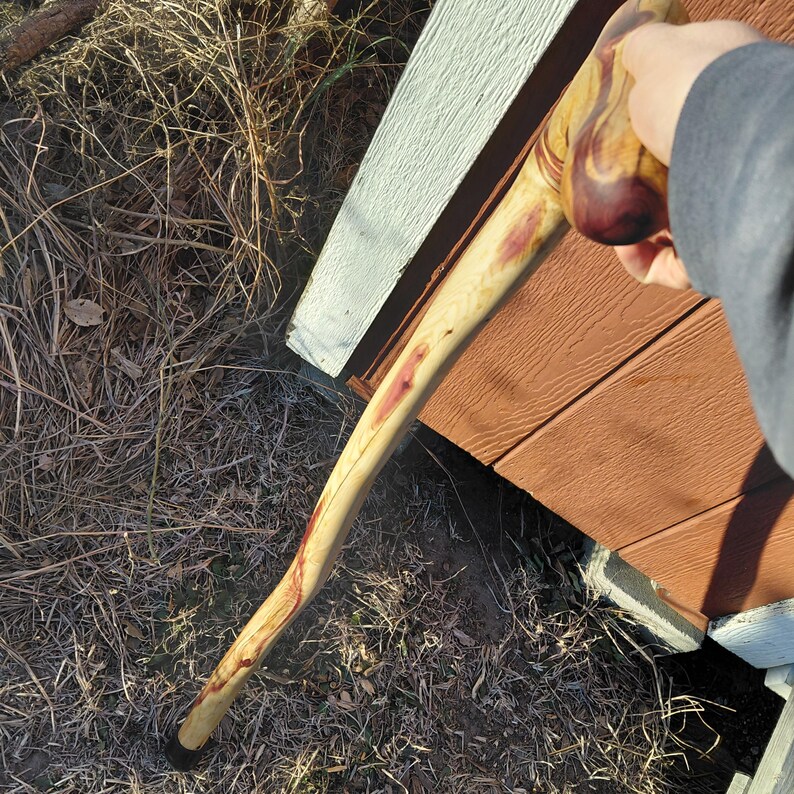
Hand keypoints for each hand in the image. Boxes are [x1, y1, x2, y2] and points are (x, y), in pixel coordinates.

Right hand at [614, 20, 763, 288]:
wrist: (727, 140)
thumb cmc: (695, 91)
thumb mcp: (659, 53)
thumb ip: (644, 49)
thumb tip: (631, 49)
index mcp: (731, 110)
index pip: (688, 128)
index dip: (647, 140)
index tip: (615, 147)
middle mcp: (736, 159)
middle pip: (678, 183)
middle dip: (638, 193)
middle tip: (612, 190)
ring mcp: (730, 207)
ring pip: (676, 228)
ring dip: (637, 232)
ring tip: (616, 225)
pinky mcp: (722, 249)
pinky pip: (676, 266)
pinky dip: (645, 261)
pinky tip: (627, 248)